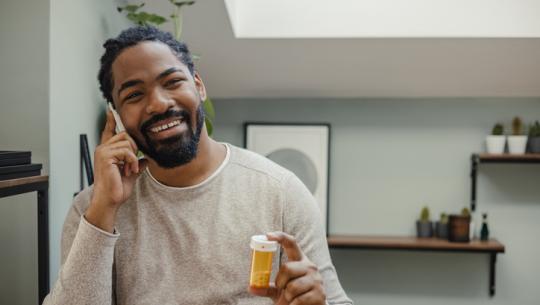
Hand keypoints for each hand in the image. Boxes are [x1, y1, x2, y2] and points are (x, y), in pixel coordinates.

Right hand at [85, 110, 147, 231]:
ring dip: (133, 157)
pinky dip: (132, 161)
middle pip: (125, 134)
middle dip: (134, 147)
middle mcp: (102, 148)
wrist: (110, 200)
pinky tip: (130, 170)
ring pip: (127, 142)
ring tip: (130, 170)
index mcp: (107, 151)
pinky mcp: (105, 156)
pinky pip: (126, 151)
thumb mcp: (131, 174)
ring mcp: (102, 151)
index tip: (111, 110)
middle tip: (132, 164)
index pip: (109, 131)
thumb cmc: (117, 189)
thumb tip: (146, 159)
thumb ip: (137, 164)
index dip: (111, 121)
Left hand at [249, 232, 325, 304]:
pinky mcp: (320, 294)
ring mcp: (316, 280)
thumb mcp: (280, 290)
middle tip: (282, 289)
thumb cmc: (295, 296)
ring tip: (292, 298)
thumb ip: (266, 287)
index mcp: (300, 261)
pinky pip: (299, 300)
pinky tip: (297, 304)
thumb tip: (251, 287)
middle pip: (287, 268)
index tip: (268, 235)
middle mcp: (310, 267)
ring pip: (293, 287)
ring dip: (287, 296)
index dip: (280, 237)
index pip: (291, 243)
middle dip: (280, 282)